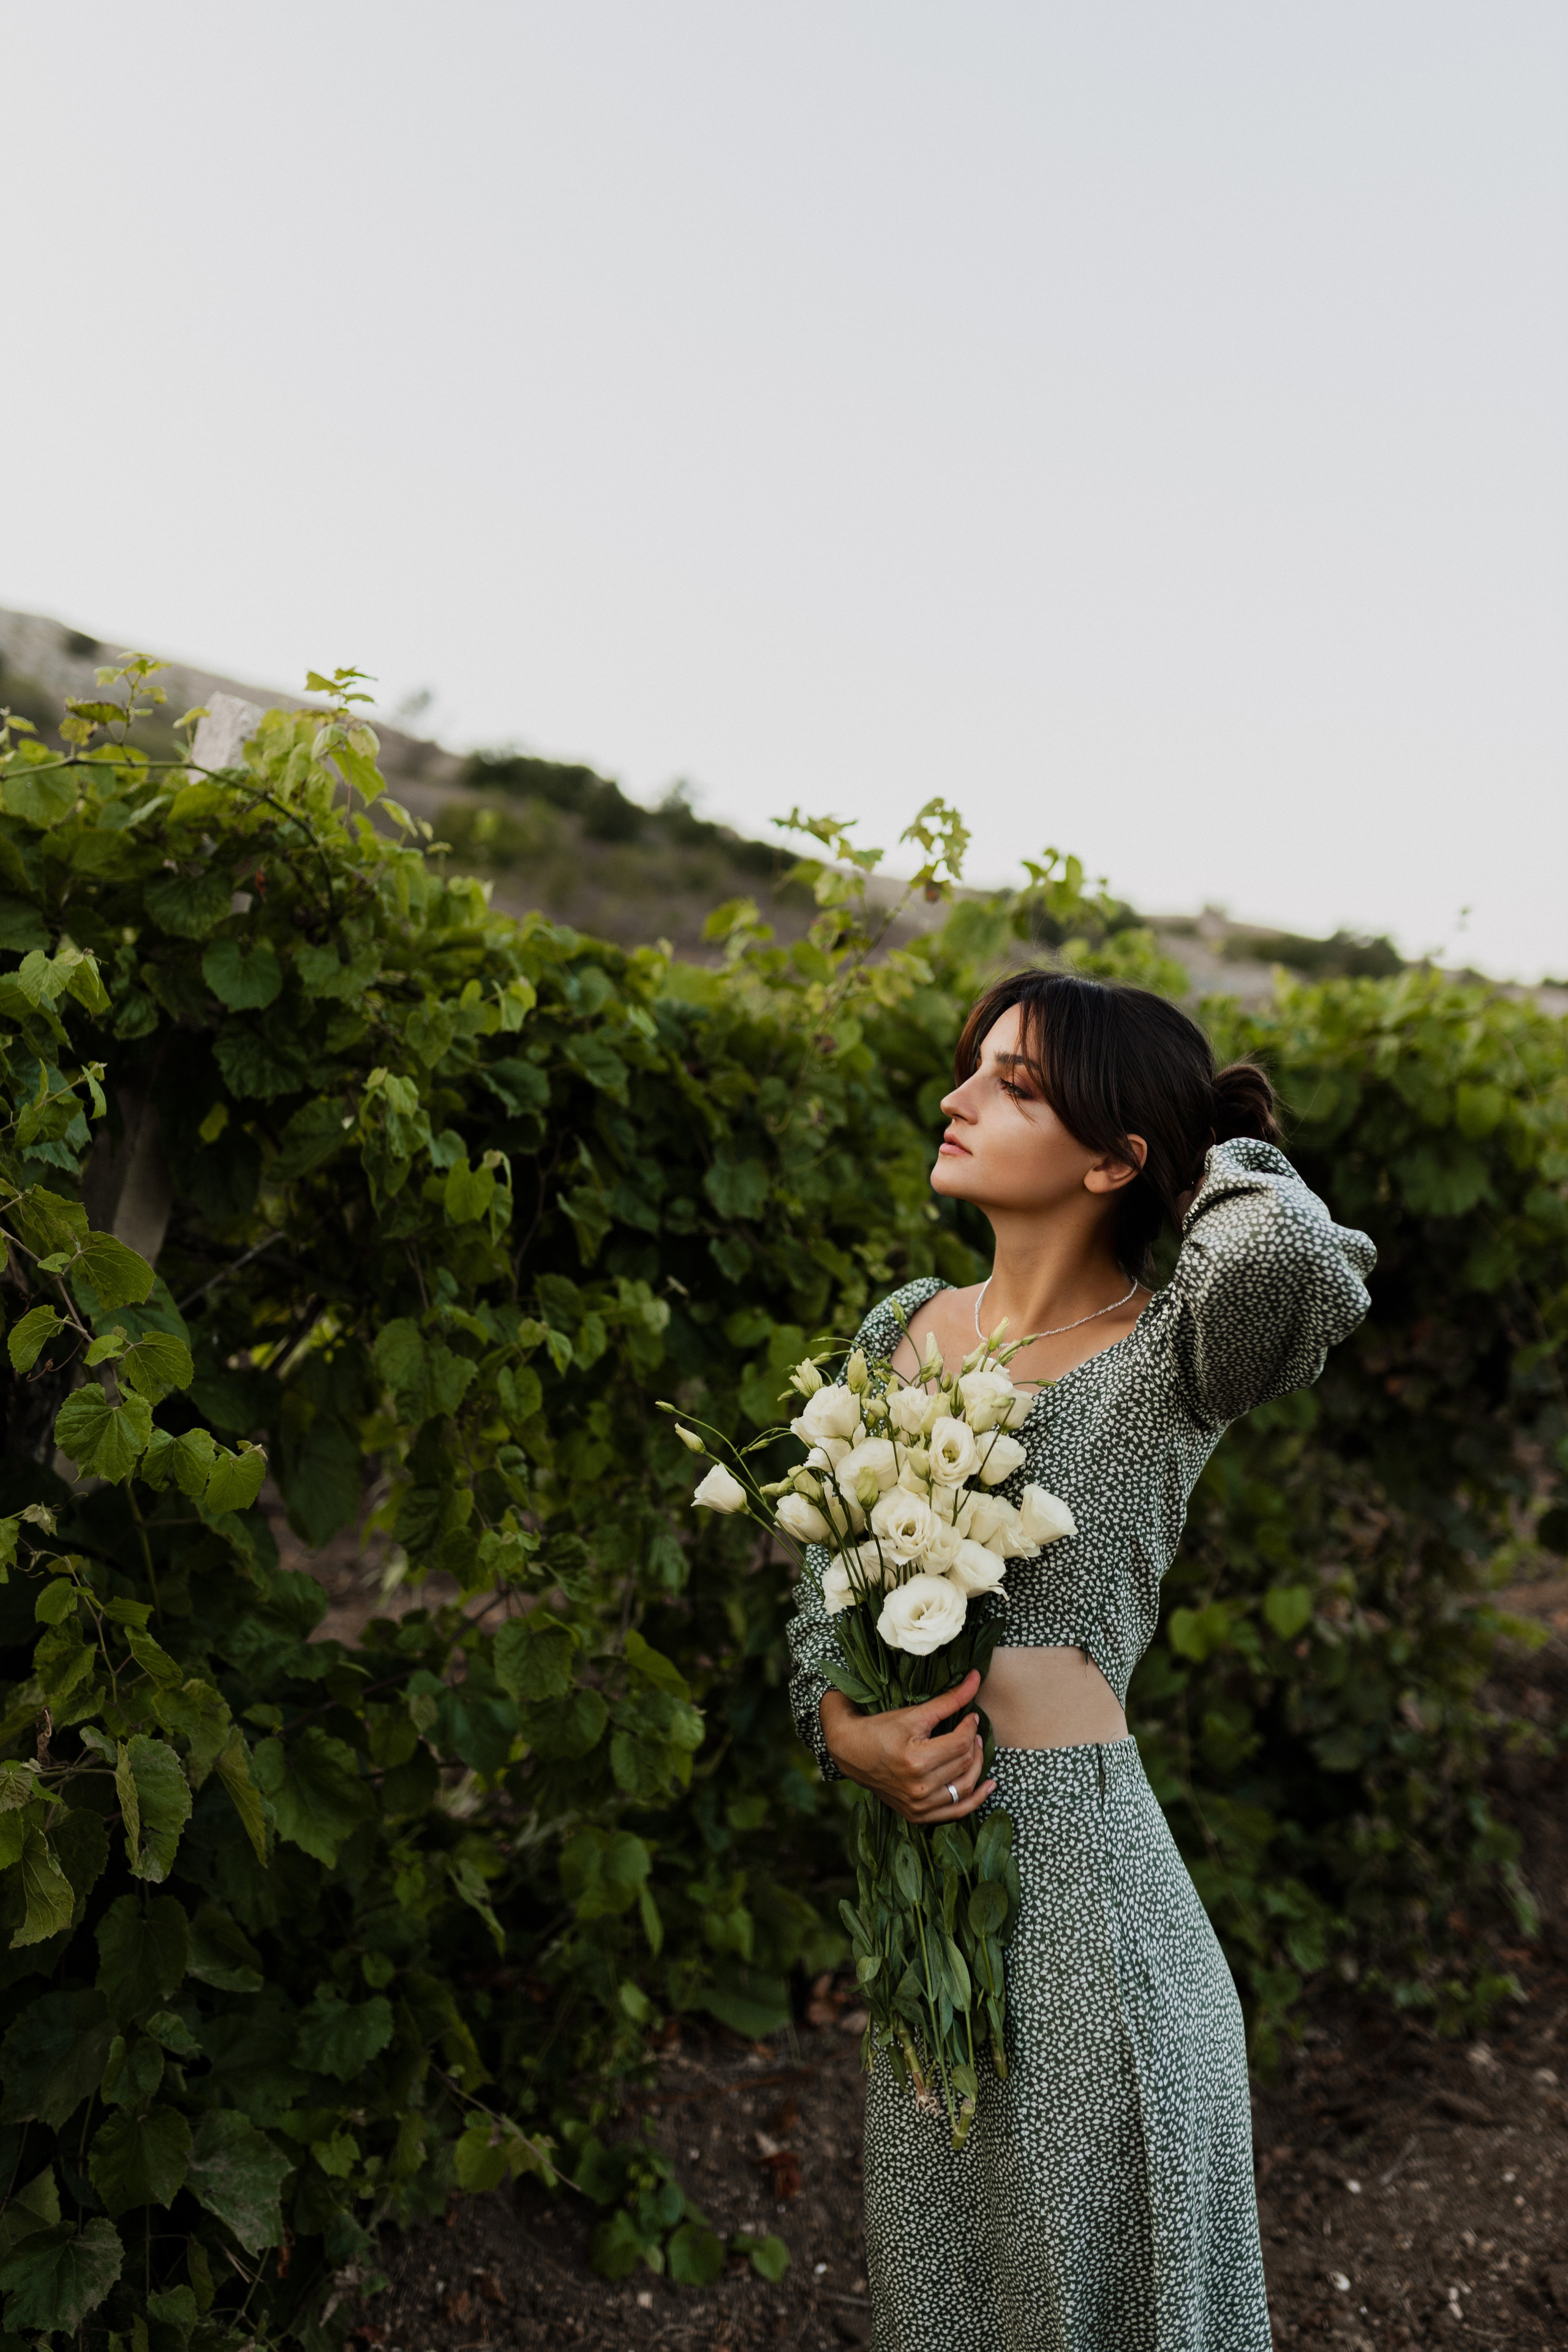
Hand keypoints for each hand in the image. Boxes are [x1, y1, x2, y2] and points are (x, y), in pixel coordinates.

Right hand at [819, 1670, 994, 1823]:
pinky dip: (975, 1800)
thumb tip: (976, 1678)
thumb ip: (949, 1700)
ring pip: (965, 1788)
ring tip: (975, 1750)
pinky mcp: (917, 1815)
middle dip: (974, 1744)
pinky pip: (956, 1812)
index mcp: (916, 1760)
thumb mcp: (915, 1713)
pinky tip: (987, 1786)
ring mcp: (918, 1805)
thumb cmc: (881, 1729)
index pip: (961, 1743)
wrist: (851, 1752)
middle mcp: (918, 1787)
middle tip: (972, 1731)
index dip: (971, 1726)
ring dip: (977, 1767)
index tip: (970, 1716)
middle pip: (964, 1764)